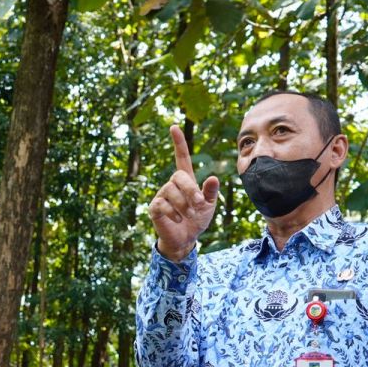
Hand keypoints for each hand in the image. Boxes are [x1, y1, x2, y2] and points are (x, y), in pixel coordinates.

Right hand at [148, 126, 218, 260]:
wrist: (185, 239)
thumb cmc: (197, 219)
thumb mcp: (209, 205)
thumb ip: (210, 192)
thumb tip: (212, 177)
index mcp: (185, 180)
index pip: (181, 158)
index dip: (179, 143)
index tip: (174, 127)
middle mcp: (172, 184)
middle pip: (178, 176)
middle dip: (190, 190)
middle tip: (198, 204)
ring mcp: (162, 195)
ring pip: (170, 191)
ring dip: (183, 204)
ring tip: (188, 214)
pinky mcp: (155, 207)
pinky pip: (162, 204)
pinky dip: (173, 212)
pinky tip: (178, 219)